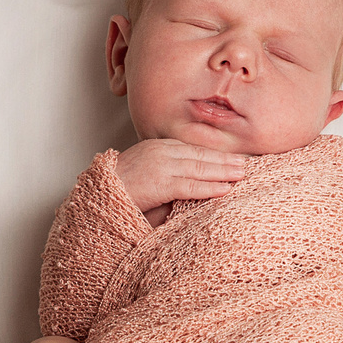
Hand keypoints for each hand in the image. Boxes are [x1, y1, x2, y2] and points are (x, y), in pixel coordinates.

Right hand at [113, 139, 249, 213]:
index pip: (192, 148)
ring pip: (199, 168)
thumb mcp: (143, 173)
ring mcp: (160, 166)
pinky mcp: (159, 183)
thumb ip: (165, 174)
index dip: (213, 153)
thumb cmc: (117, 189)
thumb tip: (187, 183)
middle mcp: (161, 152)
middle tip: (245, 163)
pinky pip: (190, 186)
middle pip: (199, 154)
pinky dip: (210, 187)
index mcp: (157, 147)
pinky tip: (225, 189)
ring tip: (241, 174)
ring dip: (223, 171)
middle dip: (224, 159)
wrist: (98, 195)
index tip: (230, 157)